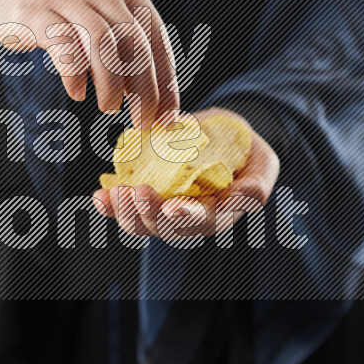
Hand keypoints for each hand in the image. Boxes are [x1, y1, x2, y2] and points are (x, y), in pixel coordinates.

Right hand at [0, 0, 179, 128]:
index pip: (157, 39)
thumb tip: (153, 105)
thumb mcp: (103, 23)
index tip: (167, 116)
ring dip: (112, 83)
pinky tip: (76, 92)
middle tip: (141, 121)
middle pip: (135, 43)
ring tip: (109, 106)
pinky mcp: (38, 12)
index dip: (166, 82)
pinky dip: (75, 73)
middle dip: (144, 89)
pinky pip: (64, 44)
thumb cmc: (65, 14)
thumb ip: (127, 55)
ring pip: (104, 42)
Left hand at [93, 108, 279, 237]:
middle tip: (136, 192)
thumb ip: (256, 185)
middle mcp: (188, 219)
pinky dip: (110, 205)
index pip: (201, 222)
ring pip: (141, 224)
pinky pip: (126, 208)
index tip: (173, 207)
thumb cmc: (247, 153)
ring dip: (125, 212)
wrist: (224, 135)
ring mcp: (164, 210)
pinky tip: (100, 197)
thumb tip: (241, 198)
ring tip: (114, 193)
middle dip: (147, 214)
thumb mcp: (263, 165)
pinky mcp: (147, 197)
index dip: (185, 217)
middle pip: (165, 228)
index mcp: (218, 215)